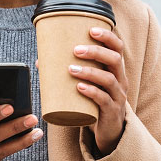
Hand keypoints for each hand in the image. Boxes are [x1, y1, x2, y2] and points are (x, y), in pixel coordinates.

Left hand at [61, 24, 128, 154]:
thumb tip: (40, 61)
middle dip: (96, 51)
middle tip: (76, 49)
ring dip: (90, 72)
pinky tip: (80, 88)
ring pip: (109, 80)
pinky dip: (92, 92)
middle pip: (115, 60)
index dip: (107, 37)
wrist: (109, 130)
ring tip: (71, 69)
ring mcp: (118, 96)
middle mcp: (121, 80)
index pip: (117, 48)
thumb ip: (69, 71)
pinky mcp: (112, 111)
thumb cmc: (95, 102)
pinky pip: (104, 100)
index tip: (91, 30)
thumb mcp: (88, 84)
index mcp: (115, 70)